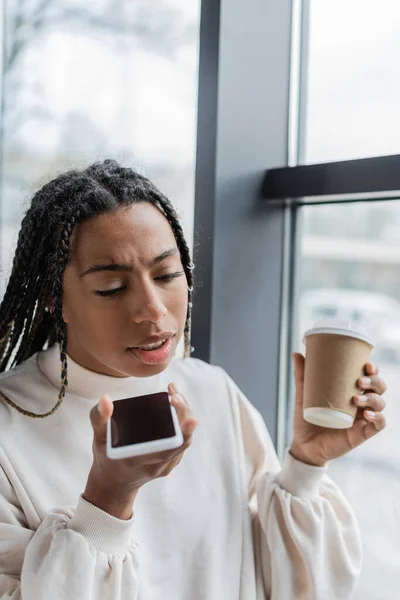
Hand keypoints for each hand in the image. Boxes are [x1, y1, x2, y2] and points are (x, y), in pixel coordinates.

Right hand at [84, 383, 197, 518]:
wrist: (115, 483)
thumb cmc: (106, 458)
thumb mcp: (98, 439)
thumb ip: (99, 419)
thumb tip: (106, 399)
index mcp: (136, 461)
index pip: (165, 449)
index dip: (180, 432)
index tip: (188, 416)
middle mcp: (155, 466)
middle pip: (181, 442)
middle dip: (183, 415)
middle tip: (176, 395)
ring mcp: (165, 466)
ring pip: (184, 441)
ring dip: (185, 416)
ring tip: (176, 395)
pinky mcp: (171, 463)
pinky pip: (182, 443)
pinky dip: (183, 423)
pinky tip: (177, 405)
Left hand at [289, 353, 386, 466]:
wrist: (304, 444)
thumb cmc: (307, 418)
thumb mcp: (303, 395)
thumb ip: (302, 375)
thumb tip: (296, 353)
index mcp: (350, 390)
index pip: (369, 376)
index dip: (373, 370)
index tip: (367, 364)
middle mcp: (360, 403)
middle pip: (379, 388)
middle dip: (374, 381)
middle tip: (359, 381)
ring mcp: (362, 418)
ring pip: (380, 403)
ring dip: (372, 398)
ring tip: (355, 399)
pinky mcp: (362, 433)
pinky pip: (378, 425)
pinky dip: (377, 418)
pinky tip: (366, 414)